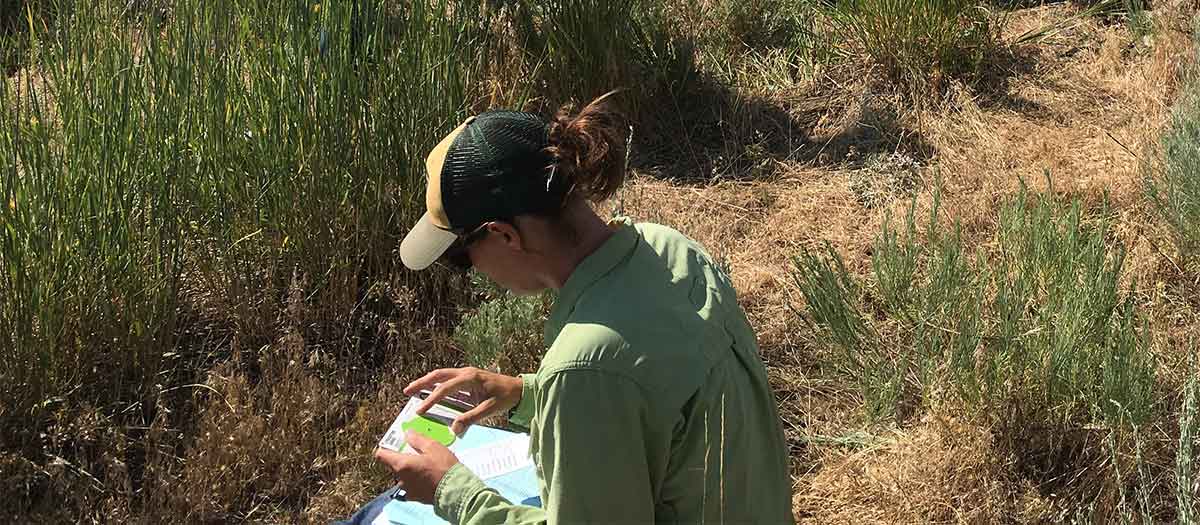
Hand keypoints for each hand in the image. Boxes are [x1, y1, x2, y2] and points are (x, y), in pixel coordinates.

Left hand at [374, 430, 459, 503]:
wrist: (455, 491)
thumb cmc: (444, 467)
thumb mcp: (433, 447)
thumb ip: (417, 439)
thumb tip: (408, 433)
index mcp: (402, 464)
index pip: (381, 455)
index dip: (385, 448)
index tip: (393, 444)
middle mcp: (400, 478)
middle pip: (393, 465)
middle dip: (401, 458)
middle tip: (415, 452)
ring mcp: (406, 489)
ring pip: (403, 476)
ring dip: (410, 470)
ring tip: (425, 466)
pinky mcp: (414, 497)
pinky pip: (410, 486)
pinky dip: (415, 481)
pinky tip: (427, 478)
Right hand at [404, 367, 522, 433]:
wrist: (518, 389)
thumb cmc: (505, 397)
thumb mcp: (489, 410)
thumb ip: (471, 418)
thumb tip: (454, 429)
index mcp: (470, 378)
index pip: (445, 389)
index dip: (431, 400)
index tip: (419, 411)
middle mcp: (466, 373)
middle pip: (438, 375)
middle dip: (421, 383)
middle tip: (406, 391)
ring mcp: (466, 375)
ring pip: (442, 376)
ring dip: (427, 383)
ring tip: (412, 391)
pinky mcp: (467, 379)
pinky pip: (448, 381)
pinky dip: (437, 386)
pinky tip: (430, 393)